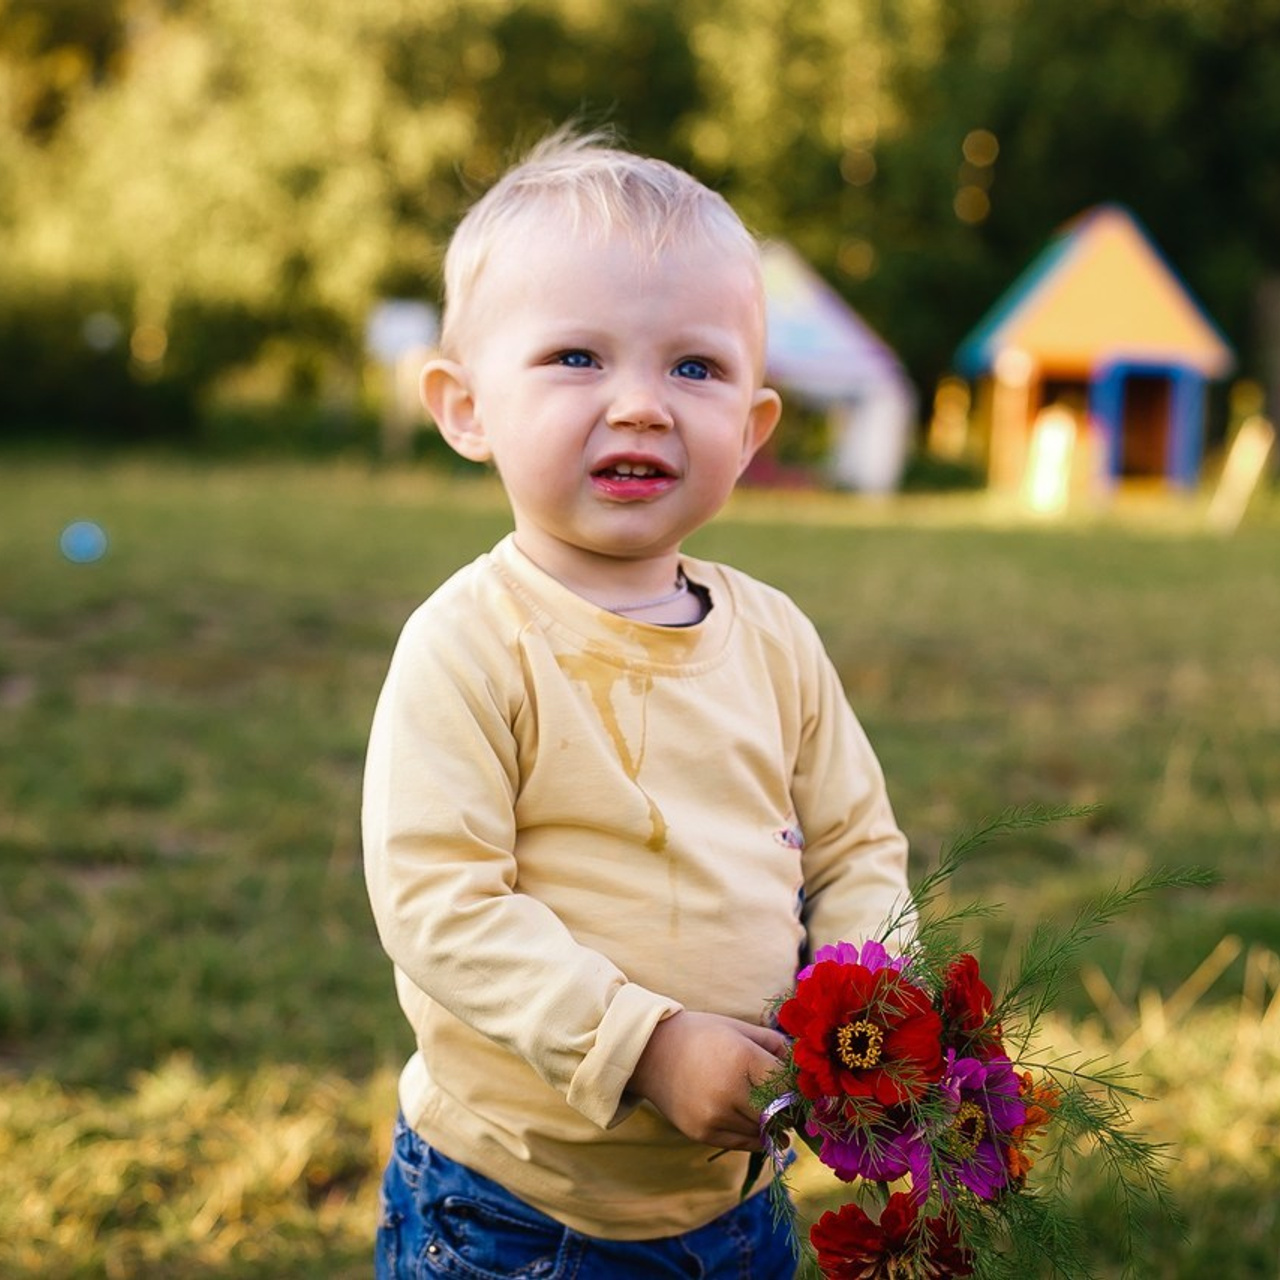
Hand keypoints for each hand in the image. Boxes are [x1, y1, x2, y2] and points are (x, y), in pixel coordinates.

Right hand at [628, 1011, 787, 1149]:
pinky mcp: (703, 1134)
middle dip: (789, 1110)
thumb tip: (802, 1071)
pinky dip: (754, 1136)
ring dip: (772, 1125)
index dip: (798, 1088)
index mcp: (741, 1058)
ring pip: (763, 1132)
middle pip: (779, 1113)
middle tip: (794, 1105)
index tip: (802, 1089)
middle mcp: (729, 1091)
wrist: (650, 1052)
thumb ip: (774, 1046)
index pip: (787, 1085)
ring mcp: (714, 1116)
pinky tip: (756, 1123)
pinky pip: (742, 1144)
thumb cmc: (701, 1034)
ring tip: (773, 1112)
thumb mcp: (739, 1029)